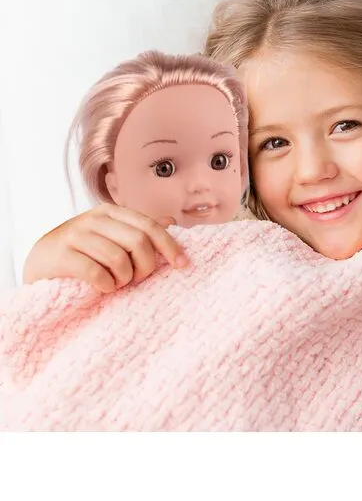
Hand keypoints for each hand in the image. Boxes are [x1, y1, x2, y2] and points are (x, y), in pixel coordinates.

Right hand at [23, 203, 189, 292]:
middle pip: (138, 242)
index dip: (170, 246)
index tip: (183, 264)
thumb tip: (171, 222)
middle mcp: (94, 219)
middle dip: (145, 267)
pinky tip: (103, 288)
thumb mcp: (110, 236)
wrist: (39, 263)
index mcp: (111, 213)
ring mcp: (75, 235)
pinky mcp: (61, 255)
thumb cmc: (82, 252)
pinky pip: (97, 273)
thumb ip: (138, 230)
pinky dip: (106, 285)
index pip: (149, 226)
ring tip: (117, 283)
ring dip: (124, 278)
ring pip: (119, 259)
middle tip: (136, 280)